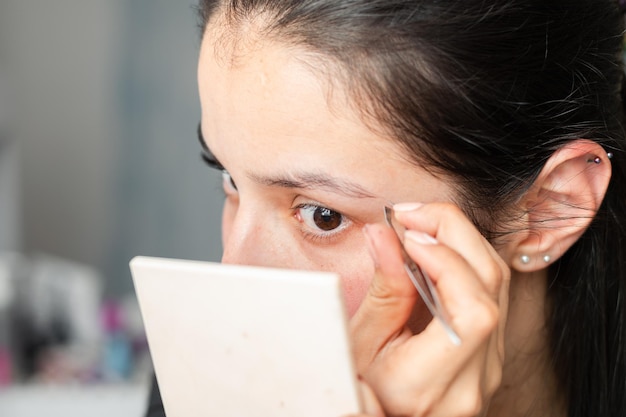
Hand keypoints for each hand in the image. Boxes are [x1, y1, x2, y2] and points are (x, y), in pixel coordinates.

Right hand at [348, 202, 509, 416]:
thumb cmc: (365, 387)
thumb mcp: (361, 344)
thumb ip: (382, 290)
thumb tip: (385, 234)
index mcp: (431, 385)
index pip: (472, 312)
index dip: (447, 260)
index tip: (407, 234)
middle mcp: (474, 381)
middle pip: (493, 287)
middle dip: (455, 233)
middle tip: (411, 215)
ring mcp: (490, 368)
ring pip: (499, 284)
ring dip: (461, 240)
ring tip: (419, 224)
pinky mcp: (492, 353)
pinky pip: (492, 292)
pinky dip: (465, 258)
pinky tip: (435, 246)